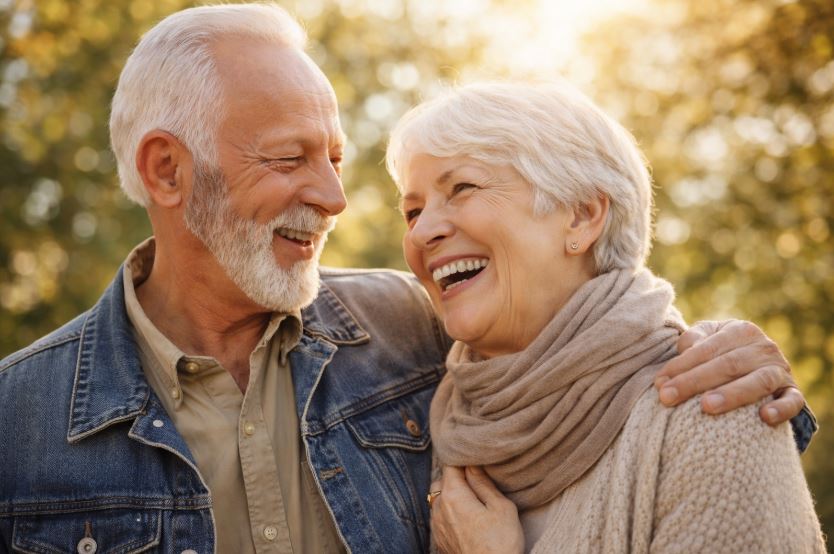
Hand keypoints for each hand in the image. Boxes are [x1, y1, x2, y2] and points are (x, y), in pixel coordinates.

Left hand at [430, 466, 523, 553]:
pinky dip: (449, 510)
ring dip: (451, 493)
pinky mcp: (439, 539)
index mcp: (453, 495)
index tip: (474, 456)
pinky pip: (439, 515)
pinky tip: (466, 515)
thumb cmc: (500, 543)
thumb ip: (484, 483)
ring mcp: (436, 525)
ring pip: (438, 498)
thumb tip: (472, 465)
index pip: (450, 464)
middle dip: (455, 475)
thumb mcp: (501, 507)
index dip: (462, 457)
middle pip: (441, 480)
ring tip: (472, 497)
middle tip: (476, 477)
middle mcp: (439, 508)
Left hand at [654, 319, 803, 425]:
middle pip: (727, 365)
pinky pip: (792, 401)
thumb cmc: (722, 353)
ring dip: (732, 394)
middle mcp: (763, 347)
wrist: (762, 368)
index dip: (681, 365)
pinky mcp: (793, 392)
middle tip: (667, 397)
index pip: (707, 348)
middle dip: (693, 382)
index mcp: (739, 330)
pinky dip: (781, 408)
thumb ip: (693, 341)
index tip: (659, 383)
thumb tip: (683, 351)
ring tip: (706, 406)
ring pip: (758, 382)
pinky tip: (764, 417)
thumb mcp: (708, 339)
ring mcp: (780, 370)